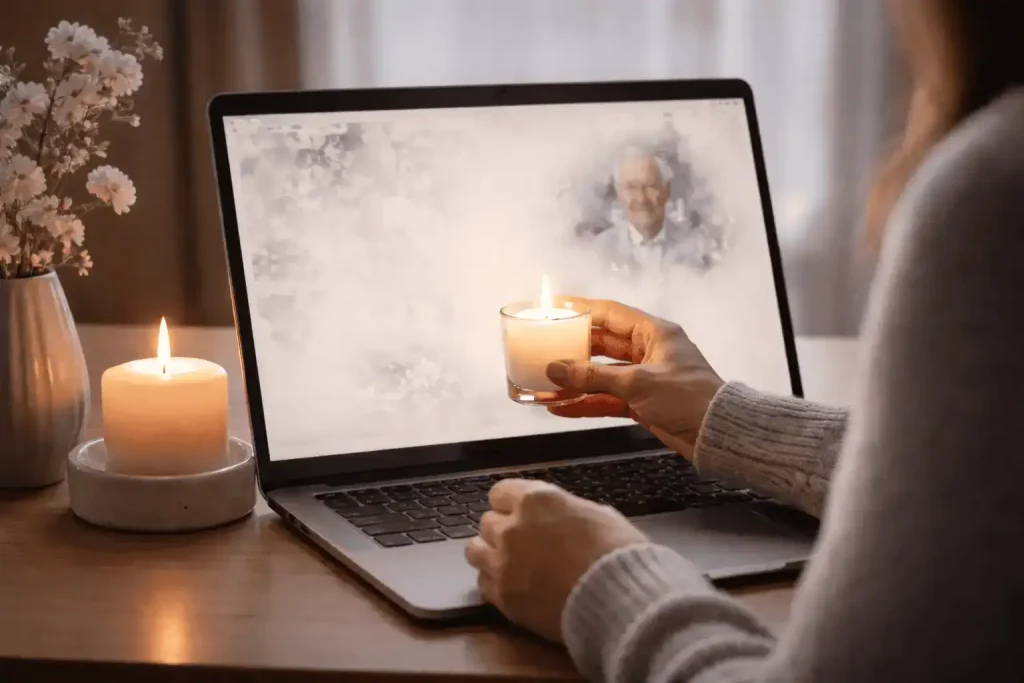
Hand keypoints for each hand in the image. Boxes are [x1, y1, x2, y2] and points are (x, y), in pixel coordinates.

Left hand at [465, 479, 645, 642]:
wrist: (618, 600)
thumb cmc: (617, 552)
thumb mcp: (599, 515)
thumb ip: (570, 511)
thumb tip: (568, 517)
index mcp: (536, 500)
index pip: (500, 492)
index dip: (510, 504)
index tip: (519, 513)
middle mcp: (511, 527)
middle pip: (487, 522)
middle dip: (502, 530)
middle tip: (522, 544)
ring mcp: (502, 563)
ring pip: (475, 551)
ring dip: (490, 554)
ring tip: (510, 565)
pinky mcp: (502, 596)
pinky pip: (483, 583)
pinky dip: (495, 584)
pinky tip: (515, 588)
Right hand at [546, 298, 723, 459]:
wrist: (716, 434)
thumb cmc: (685, 397)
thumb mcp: (637, 383)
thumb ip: (593, 377)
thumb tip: (555, 369)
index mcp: (653, 333)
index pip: (610, 313)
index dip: (581, 309)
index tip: (553, 308)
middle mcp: (648, 351)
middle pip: (602, 344)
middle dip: (573, 349)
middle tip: (542, 348)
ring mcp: (644, 377)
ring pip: (602, 374)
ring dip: (576, 380)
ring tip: (545, 382)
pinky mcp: (642, 402)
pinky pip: (607, 398)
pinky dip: (587, 402)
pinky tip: (561, 407)